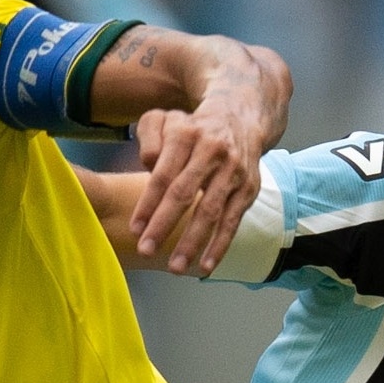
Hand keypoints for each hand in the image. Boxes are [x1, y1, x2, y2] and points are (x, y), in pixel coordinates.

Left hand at [131, 45, 282, 275]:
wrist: (241, 115)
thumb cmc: (193, 127)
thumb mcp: (165, 119)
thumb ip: (149, 138)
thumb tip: (149, 164)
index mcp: (187, 135)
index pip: (164, 174)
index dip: (148, 204)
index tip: (135, 229)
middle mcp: (212, 151)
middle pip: (184, 193)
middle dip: (164, 224)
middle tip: (146, 250)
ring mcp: (233, 171)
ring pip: (210, 211)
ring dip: (192, 242)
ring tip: (175, 267)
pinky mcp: (248, 188)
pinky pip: (232, 221)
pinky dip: (220, 245)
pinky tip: (206, 266)